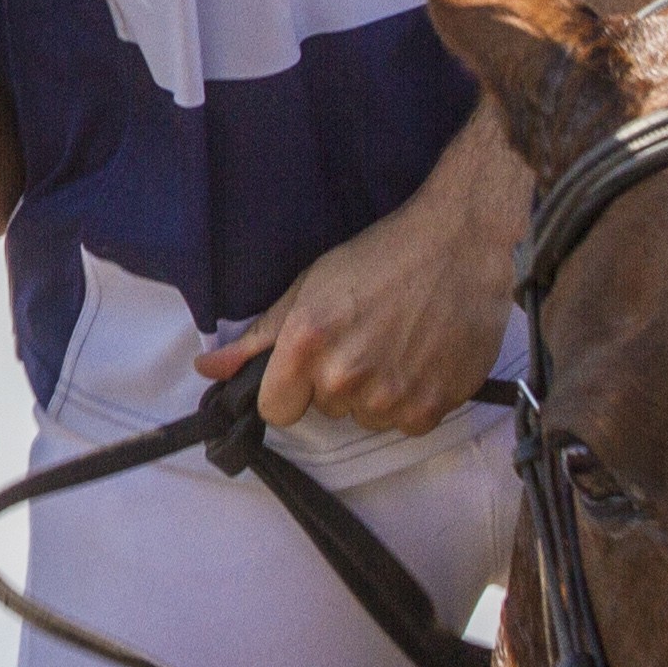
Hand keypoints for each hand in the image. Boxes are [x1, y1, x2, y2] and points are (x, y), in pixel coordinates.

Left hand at [199, 128, 528, 433]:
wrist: (460, 243)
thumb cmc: (383, 256)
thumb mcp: (310, 285)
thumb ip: (260, 337)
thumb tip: (207, 369)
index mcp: (307, 342)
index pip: (275, 410)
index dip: (288, 389)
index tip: (307, 368)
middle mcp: (345, 375)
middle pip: (324, 410)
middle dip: (336, 383)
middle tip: (365, 338)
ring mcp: (390, 394)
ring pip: (365, 419)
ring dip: (376, 393)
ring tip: (397, 345)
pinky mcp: (432, 406)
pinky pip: (406, 423)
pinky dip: (412, 400)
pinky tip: (421, 358)